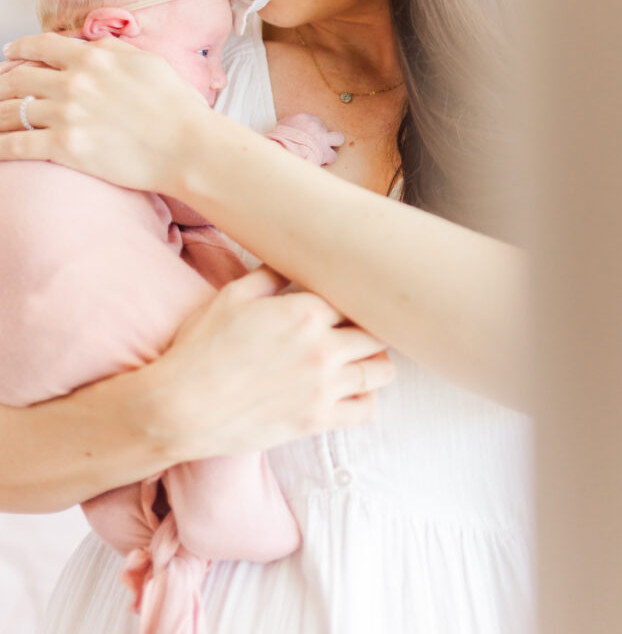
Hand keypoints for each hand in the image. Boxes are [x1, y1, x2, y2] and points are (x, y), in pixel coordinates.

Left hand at [0, 33, 206, 191]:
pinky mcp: (66, 147)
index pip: (42, 46)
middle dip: (1, 85)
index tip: (9, 54)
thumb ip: (115, 51)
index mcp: (94, 58)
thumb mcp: (149, 63)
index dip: (19, 49)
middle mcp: (74, 82)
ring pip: (13, 111)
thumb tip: (92, 47)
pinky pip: (17, 145)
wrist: (189, 146)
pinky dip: (0, 147)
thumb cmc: (178, 107)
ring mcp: (67, 115)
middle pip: (19, 78)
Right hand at [152, 266, 396, 460]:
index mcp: (304, 312)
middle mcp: (322, 348)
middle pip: (376, 333)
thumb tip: (292, 261)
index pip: (355, 299)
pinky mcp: (317, 421)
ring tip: (358, 360)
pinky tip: (350, 392)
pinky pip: (367, 410)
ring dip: (374, 362)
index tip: (345, 305)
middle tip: (353, 332)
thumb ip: (270, 276)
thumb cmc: (201, 349)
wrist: (181, 407)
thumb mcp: (232, 298)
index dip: (352, 300)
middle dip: (368, 329)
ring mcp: (323, 387)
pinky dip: (366, 399)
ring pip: (381, 371)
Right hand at [270, 112, 344, 165]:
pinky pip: (332, 157)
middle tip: (318, 143)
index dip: (311, 130)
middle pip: (325, 126)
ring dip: (331, 145)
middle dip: (324, 135)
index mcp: (304, 118)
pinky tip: (320, 163)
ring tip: (324, 154)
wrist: (282, 151)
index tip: (306, 137)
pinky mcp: (325, 153)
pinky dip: (327, 160)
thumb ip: (289, 127)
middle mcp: (316, 126)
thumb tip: (288, 131)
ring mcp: (323, 139)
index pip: (313, 121)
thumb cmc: (277, 141)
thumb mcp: (281, 128)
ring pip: (338, 138)